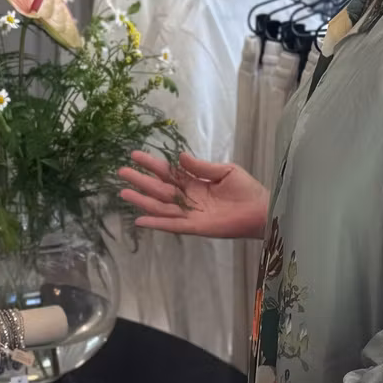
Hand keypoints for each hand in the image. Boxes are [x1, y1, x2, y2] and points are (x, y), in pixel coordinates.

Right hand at [117, 151, 268, 240]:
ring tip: (123, 193)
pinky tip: (140, 220)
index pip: (168, 172)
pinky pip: (172, 225)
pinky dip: (156, 223)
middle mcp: (189, 198)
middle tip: (121, 172)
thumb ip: (201, 167)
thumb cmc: (246, 190)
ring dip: (142, 201)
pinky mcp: (195, 227)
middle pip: (159, 189)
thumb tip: (180, 157)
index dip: (152, 164)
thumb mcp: (224, 172)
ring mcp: (190, 213)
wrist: (261, 210)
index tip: (134, 155)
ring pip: (161, 206)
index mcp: (195, 182)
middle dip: (141, 181)